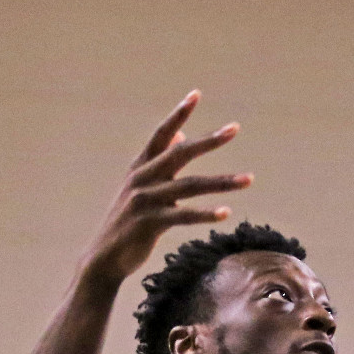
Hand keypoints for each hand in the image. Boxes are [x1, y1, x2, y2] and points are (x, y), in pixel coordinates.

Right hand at [83, 91, 252, 283]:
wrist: (104, 258)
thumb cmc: (128, 223)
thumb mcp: (141, 188)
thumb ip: (160, 163)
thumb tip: (182, 136)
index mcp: (140, 168)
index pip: (161, 135)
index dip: (178, 114)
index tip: (196, 94)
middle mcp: (141, 179)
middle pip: (180, 154)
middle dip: (209, 141)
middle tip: (234, 128)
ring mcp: (145, 200)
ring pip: (190, 185)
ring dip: (222, 181)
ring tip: (249, 179)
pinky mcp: (149, 223)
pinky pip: (184, 216)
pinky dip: (205, 214)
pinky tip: (226, 212)